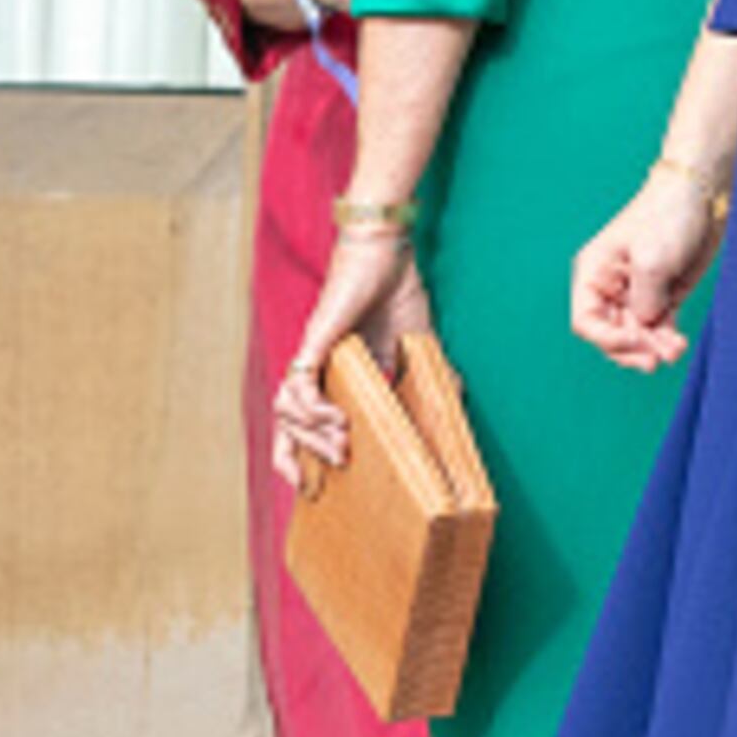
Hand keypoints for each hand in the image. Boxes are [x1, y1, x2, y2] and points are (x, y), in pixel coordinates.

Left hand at [269, 227, 431, 490]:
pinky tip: (337, 420)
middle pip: (285, 426)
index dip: (303, 456)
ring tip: (340, 448)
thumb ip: (423, 377)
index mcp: (335, 374)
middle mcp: (316, 369)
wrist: (388, 250)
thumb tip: (451, 404)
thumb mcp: (414, 347)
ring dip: (308, 437)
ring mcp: (311, 356)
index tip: (318, 486)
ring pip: (286, 411)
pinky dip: (312, 409)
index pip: (305, 424)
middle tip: (331, 473)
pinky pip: (299, 384)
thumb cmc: (396, 291)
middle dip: (299, 459)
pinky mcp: (314, 341)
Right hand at [569, 167, 726, 372]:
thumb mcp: (652, 261)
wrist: (702, 196)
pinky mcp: (663, 296)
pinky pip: (658, 330)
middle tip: (655, 360)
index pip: (586, 321)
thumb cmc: (668, 216)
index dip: (606, 340)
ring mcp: (638, 294)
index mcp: (595, 273)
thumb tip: (645, 325)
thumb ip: (644, 301)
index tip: (634, 343)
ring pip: (637, 337)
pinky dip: (666, 342)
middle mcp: (611, 288)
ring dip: (653, 350)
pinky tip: (678, 346)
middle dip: (632, 351)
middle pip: (611, 335)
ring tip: (674, 351)